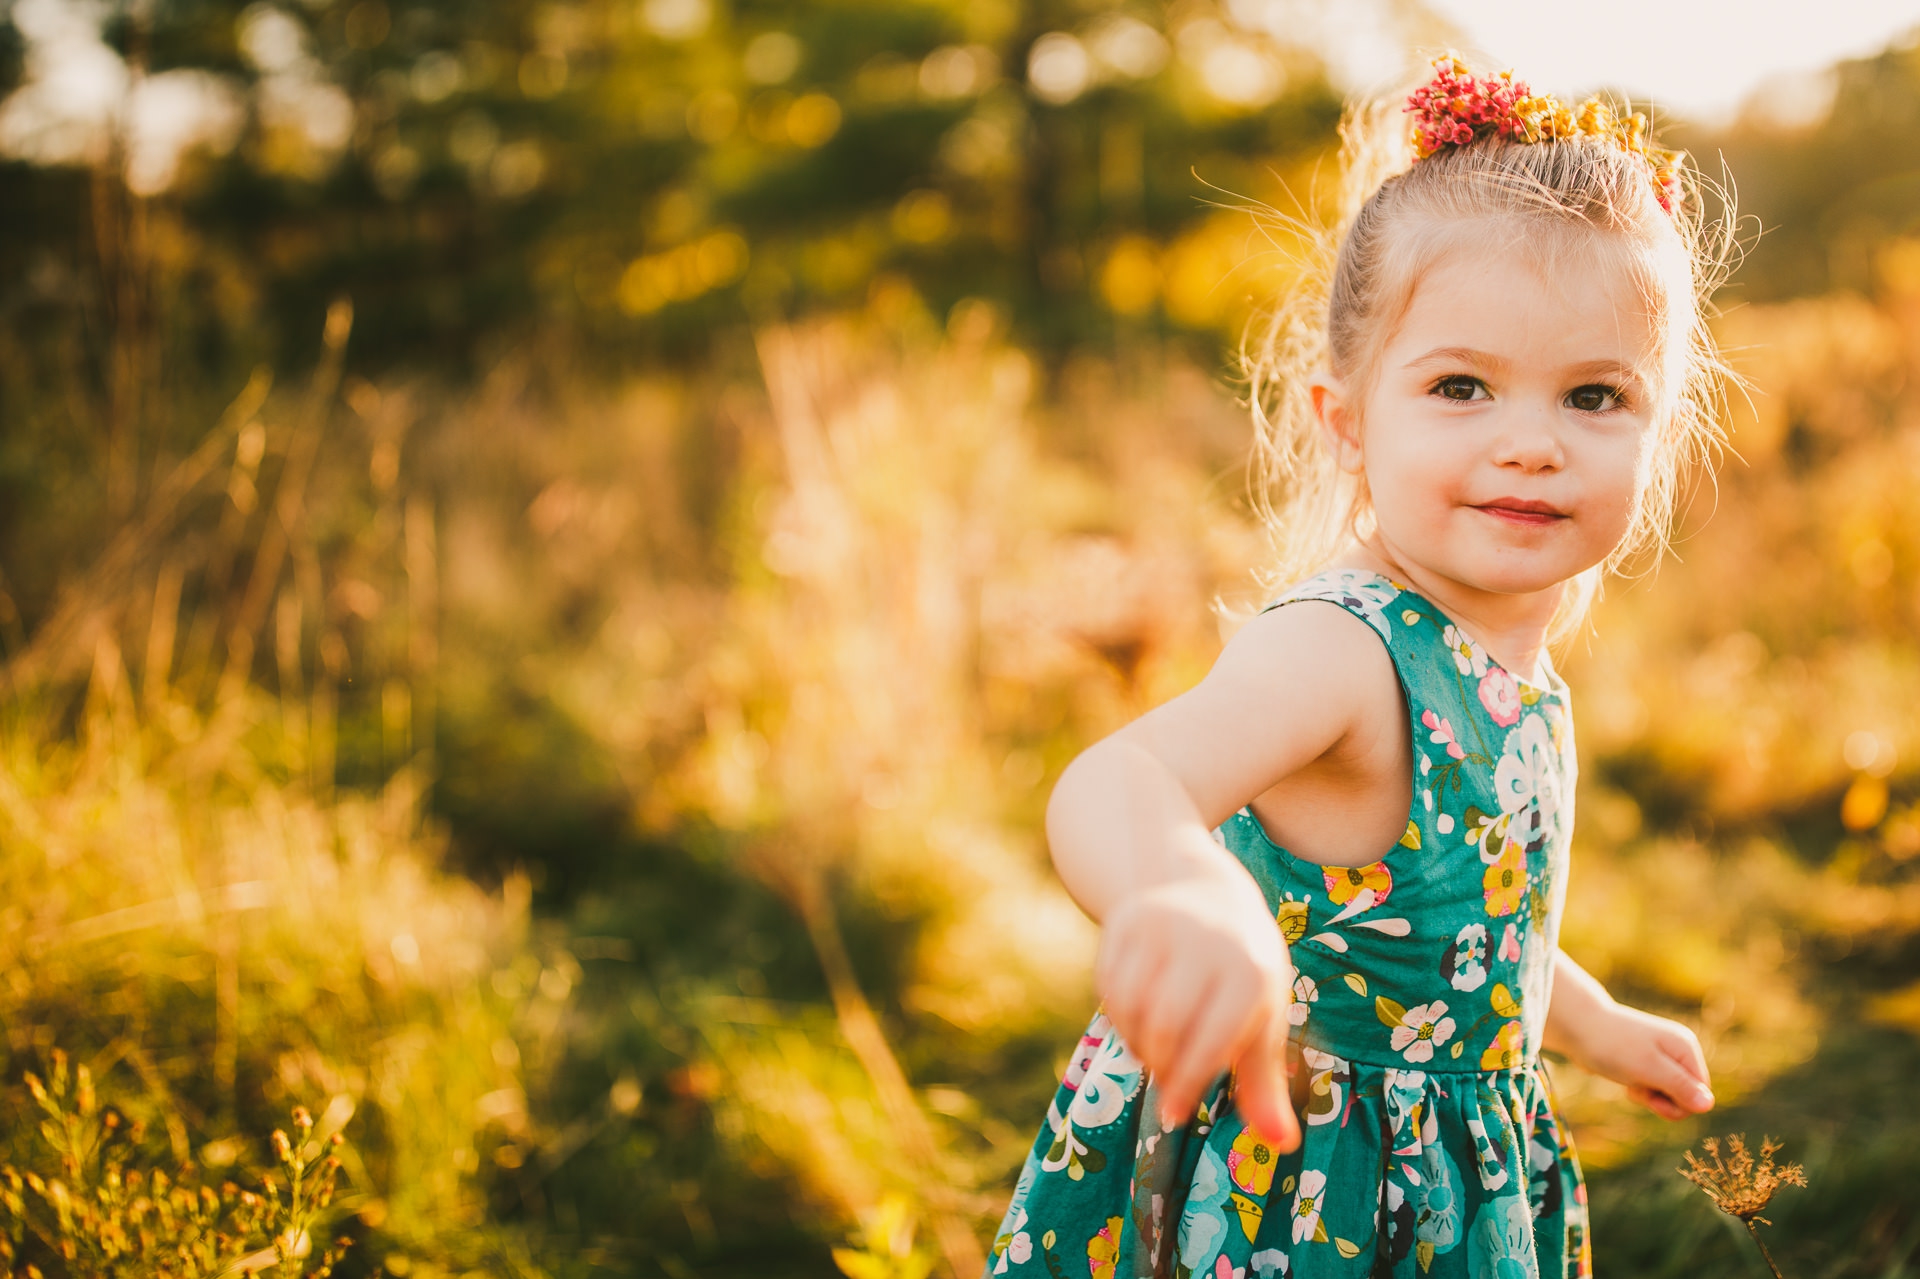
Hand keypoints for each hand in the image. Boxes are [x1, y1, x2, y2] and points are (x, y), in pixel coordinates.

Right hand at [1094, 860, 1300, 1149]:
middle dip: (1159, 1064)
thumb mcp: (1262, 1017)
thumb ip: (1264, 1082)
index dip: (1188, 1084)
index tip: (1173, 1115)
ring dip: (1134, 1042)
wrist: (1205, 888)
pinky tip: (1134, 1018)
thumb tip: (1282, 1145)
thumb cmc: (1242, 969)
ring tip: (1151, 1049)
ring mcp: (1164, 926)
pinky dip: (1116, 1014)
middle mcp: (1209, 944)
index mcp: (1252, 973)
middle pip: (1165, 1027)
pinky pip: (1107, 984)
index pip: (1212, 1042)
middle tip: (1163, 1076)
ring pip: (1130, 1007)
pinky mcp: (1128, 919)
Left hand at [1570, 1002, 1713, 1120]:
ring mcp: (1662, 1056)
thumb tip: (1708, 1105)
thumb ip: (1680, 1087)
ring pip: (1668, 1094)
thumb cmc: (1613, 1047)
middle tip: (1639, 1089)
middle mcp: (1678, 1050)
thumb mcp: (1648, 1069)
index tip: (1654, 1100)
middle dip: (1663, 1101)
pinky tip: (1625, 1081)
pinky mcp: (1646, 1062)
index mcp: (1686, 1048)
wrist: (1577, 1027)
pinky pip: (1652, 1088)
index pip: (1702, 1094)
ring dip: (1648, 1096)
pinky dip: (1639, 1090)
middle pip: (1687, 1096)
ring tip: (1629, 1082)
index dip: (1680, 1105)